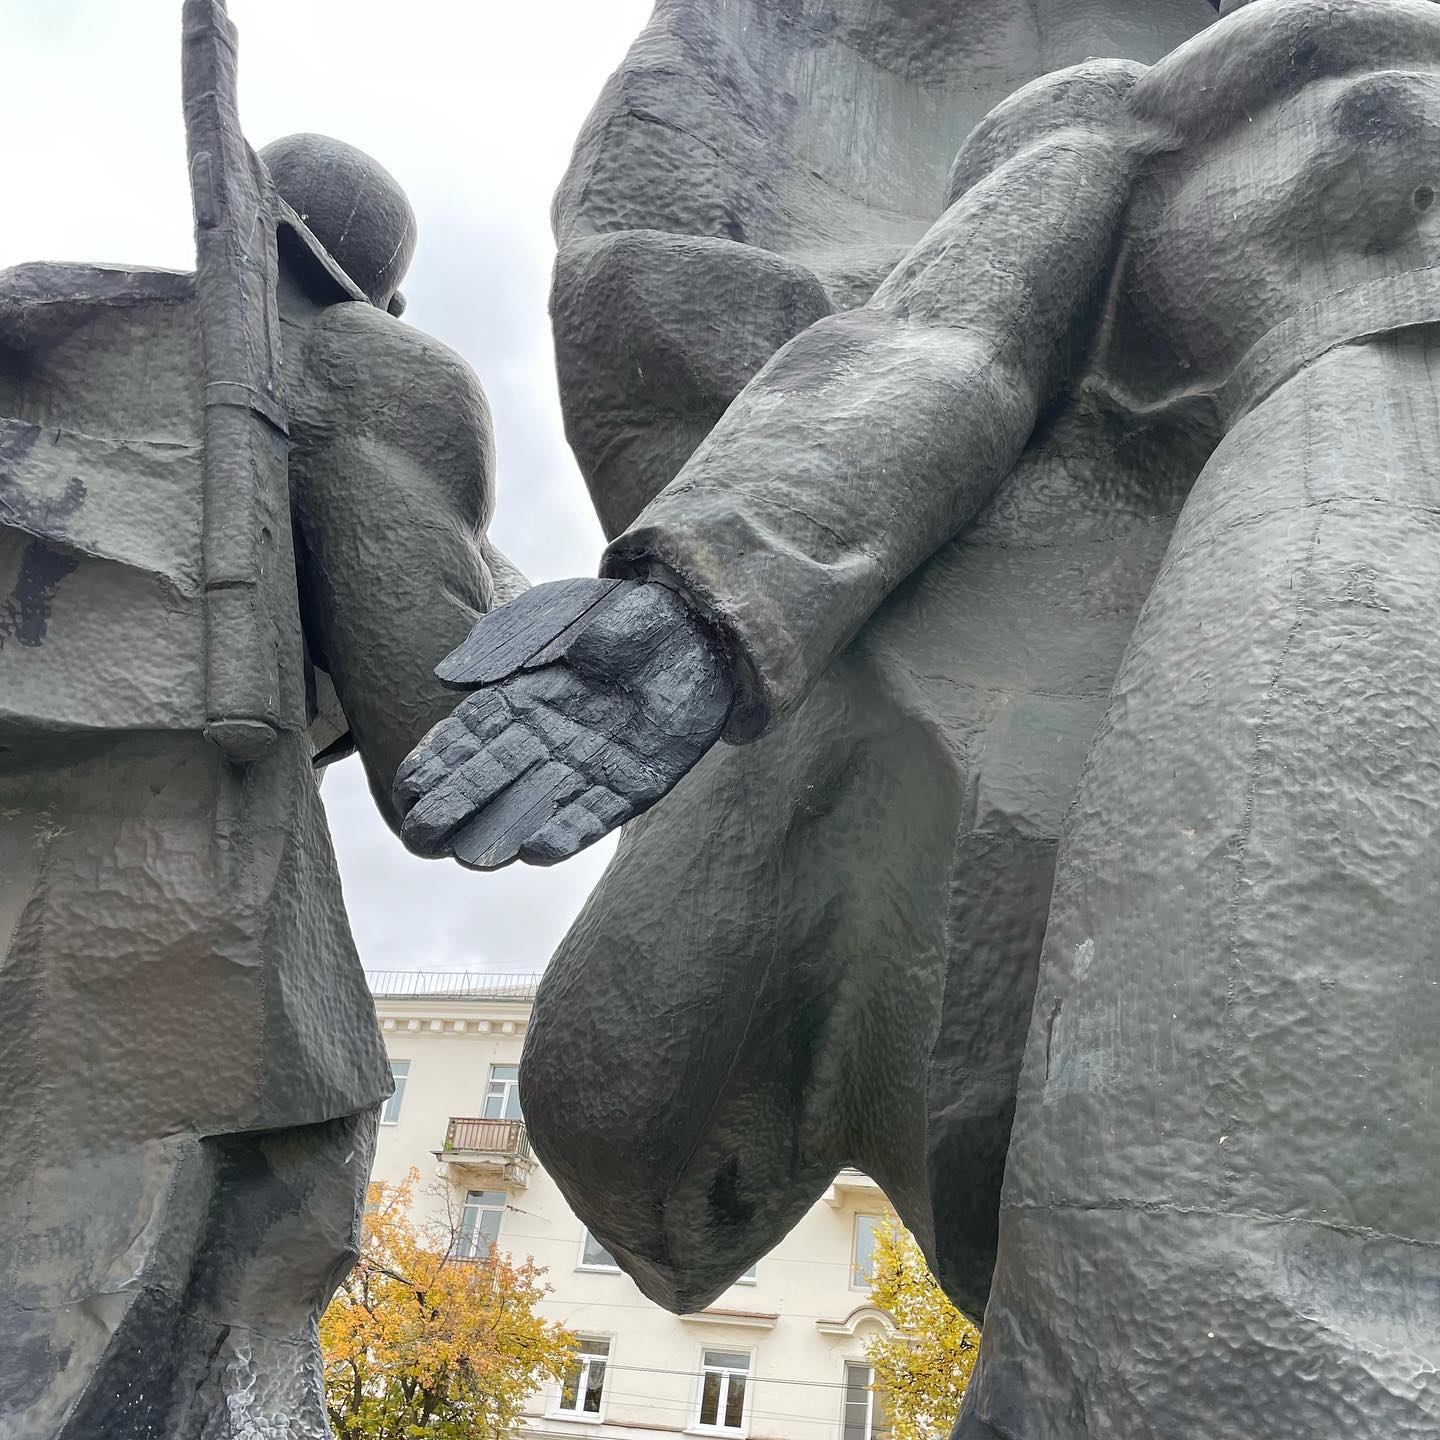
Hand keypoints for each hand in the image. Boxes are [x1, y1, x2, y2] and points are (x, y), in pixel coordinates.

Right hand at [393, 579, 734, 868]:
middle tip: (418, 837)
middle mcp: (552, 740)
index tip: (404, 788)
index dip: (438, 764)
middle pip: (496, 780)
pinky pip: (599, 815)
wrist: (692, 623)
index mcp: (524, 702)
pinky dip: (569, 833)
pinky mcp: (638, 784)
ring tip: (469, 855)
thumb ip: (504, 644)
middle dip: (458, 808)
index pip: (471, 738)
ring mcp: (593, 764)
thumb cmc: (615, 614)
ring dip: (505, 831)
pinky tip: (536, 852)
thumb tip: (446, 675)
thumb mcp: (552, 618)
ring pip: (540, 805)